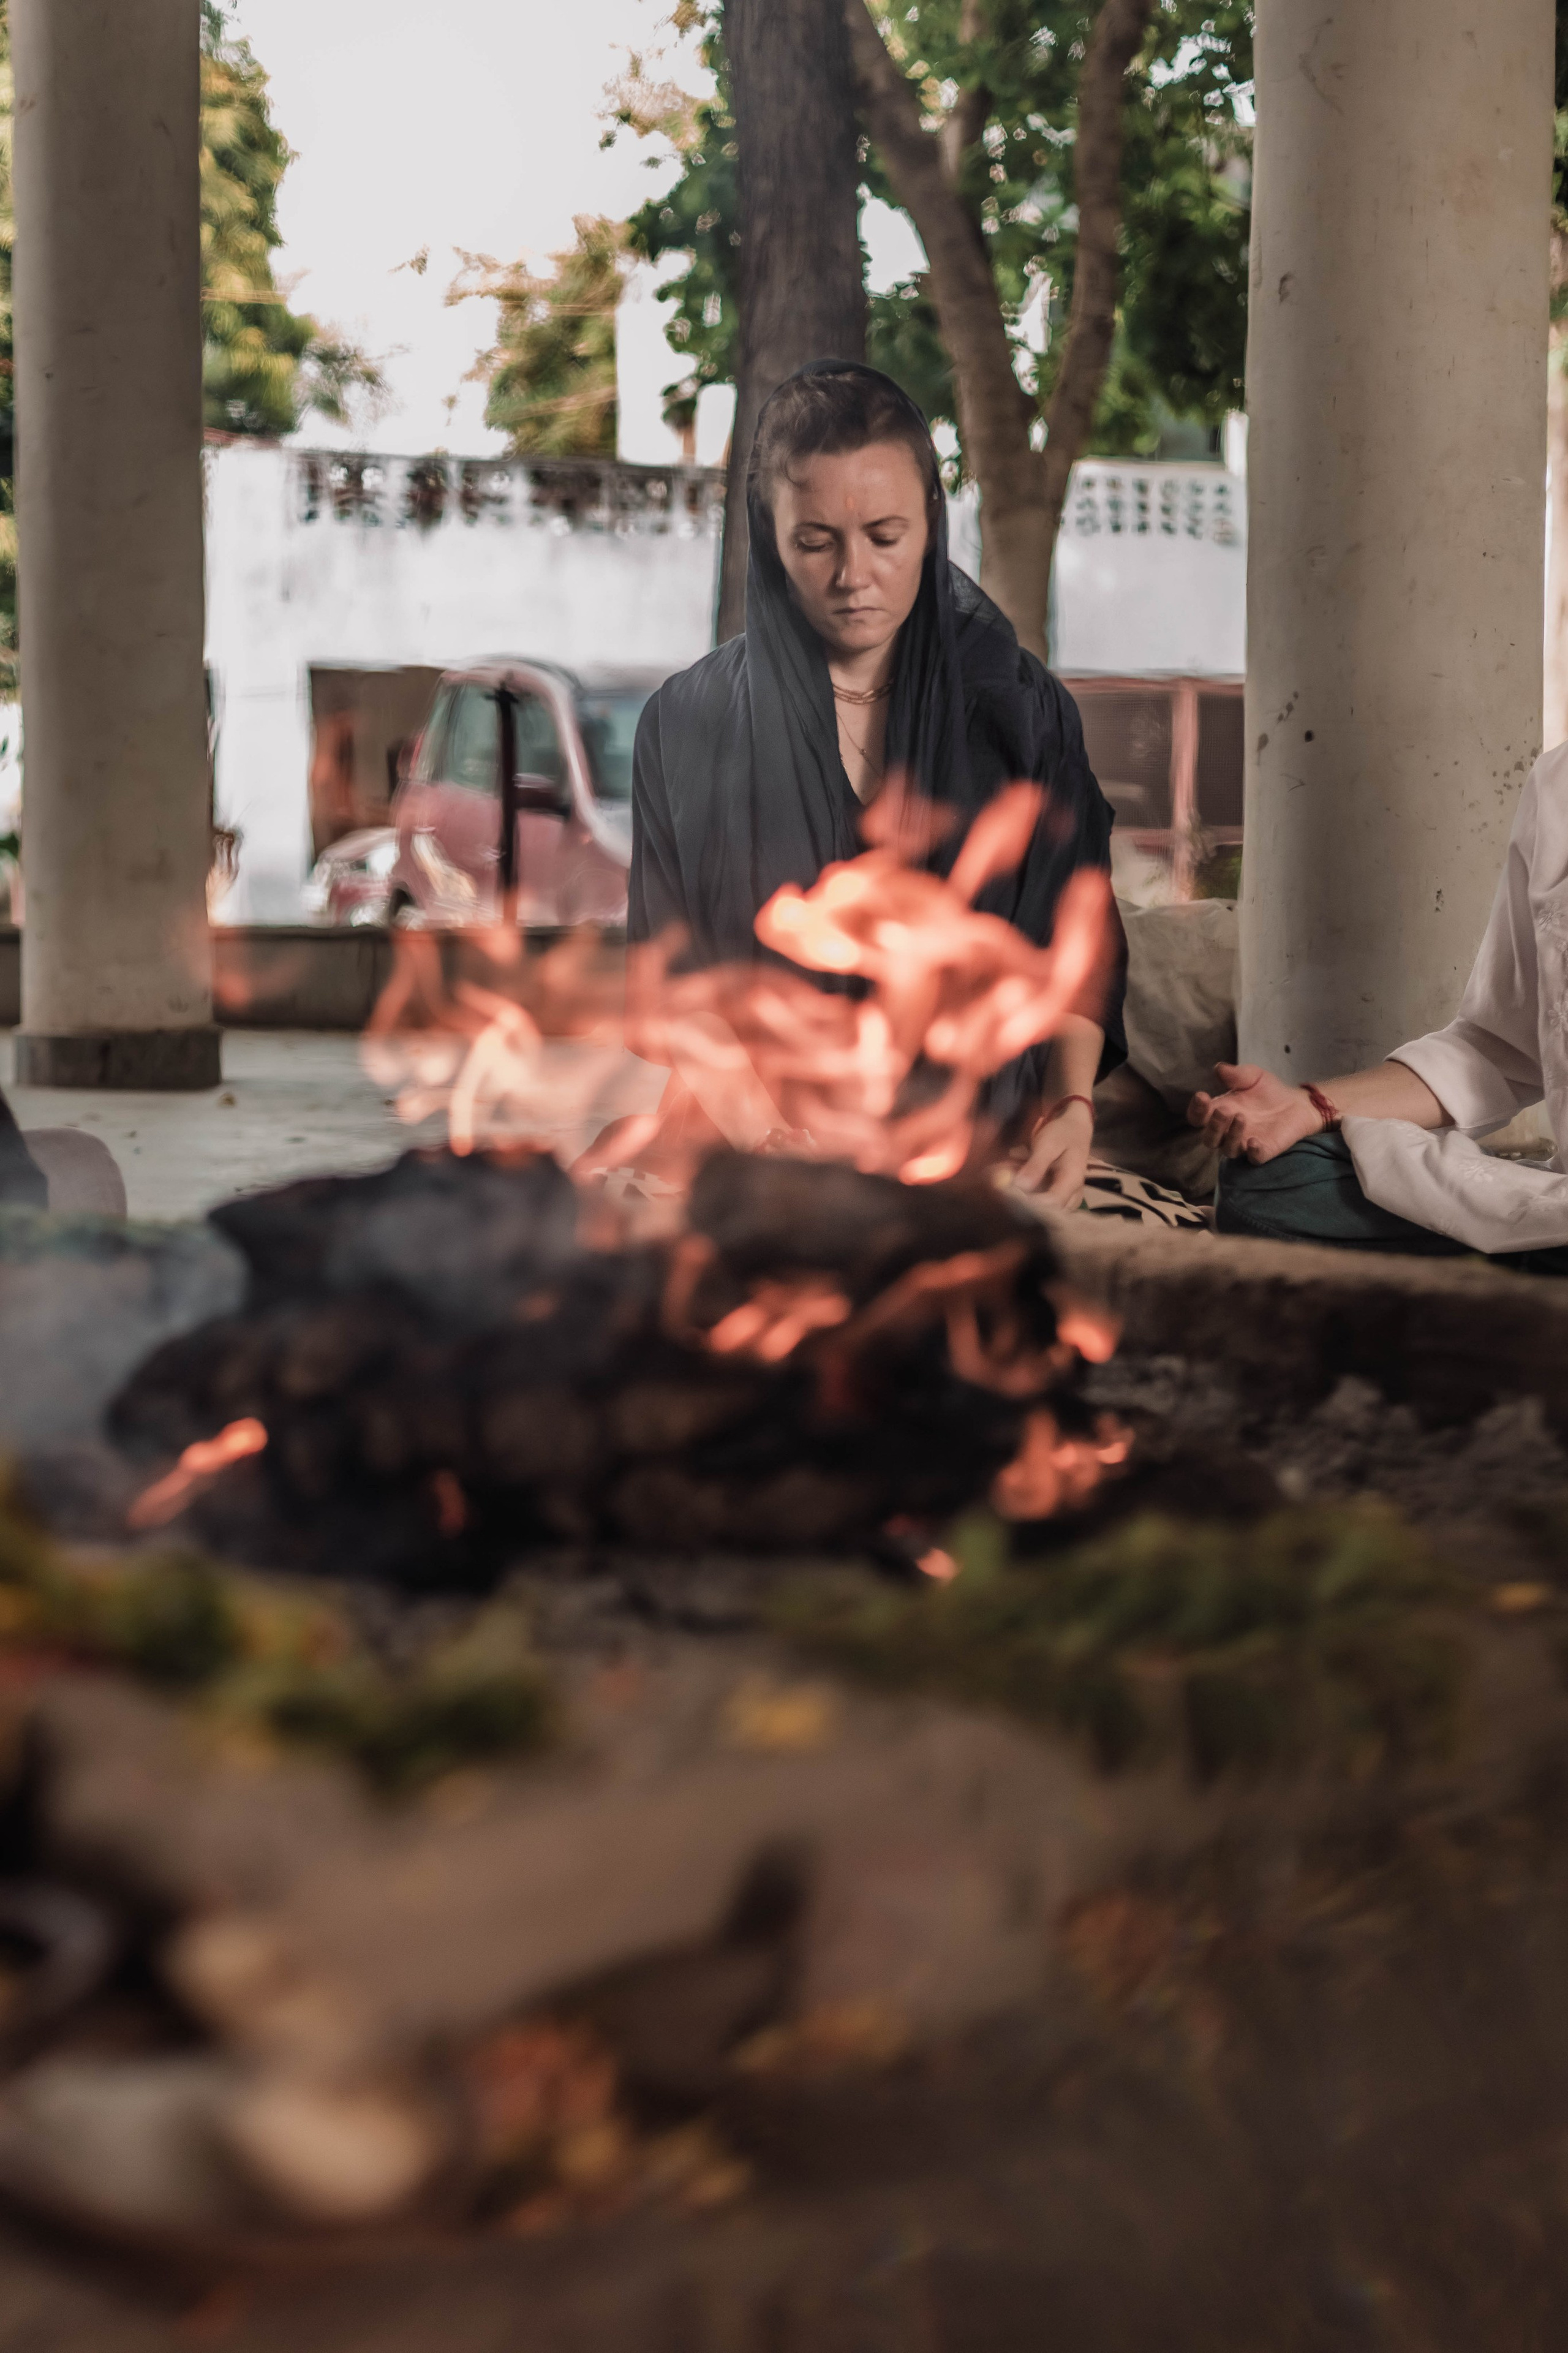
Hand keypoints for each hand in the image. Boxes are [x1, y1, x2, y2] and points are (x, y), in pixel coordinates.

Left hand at [1014, 1098, 1093, 1207]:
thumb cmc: (1062, 1134)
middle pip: (1046, 1211)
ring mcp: (1067, 1199)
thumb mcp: (1048, 1144)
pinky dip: (1025, 1193)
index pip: (1051, 1203)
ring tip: (1003, 1177)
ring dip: (1021, 1197)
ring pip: (1042, 1209)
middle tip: (1000, 1183)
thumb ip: (1036, 1165)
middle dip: (1021, 1200)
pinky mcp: (1058, 1198)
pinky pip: (1041, 1202)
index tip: (1007, 1193)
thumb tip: (1020, 1186)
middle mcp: (1073, 1195)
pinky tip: (1011, 1177)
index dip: (1029, 1203)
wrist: (1074, 1129)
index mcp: (1073, 1181)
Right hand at [1186, 1061, 1322, 1163]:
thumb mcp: (1252, 1076)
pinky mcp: (1264, 1150)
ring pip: (1228, 1150)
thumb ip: (1236, 1074)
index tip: (1201, 1096)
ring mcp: (1245, 1143)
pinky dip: (1253, 1153)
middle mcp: (1228, 1131)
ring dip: (1231, 1136)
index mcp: (1219, 1112)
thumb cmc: (1267, 1090)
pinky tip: (1254, 1142)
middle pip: (1209, 1138)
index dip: (1196, 1110)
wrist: (1296, 1102)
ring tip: (1241, 1117)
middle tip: (1223, 1111)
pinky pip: (1254, 1159)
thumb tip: (1219, 1069)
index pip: (1197, 1118)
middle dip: (1213, 1126)